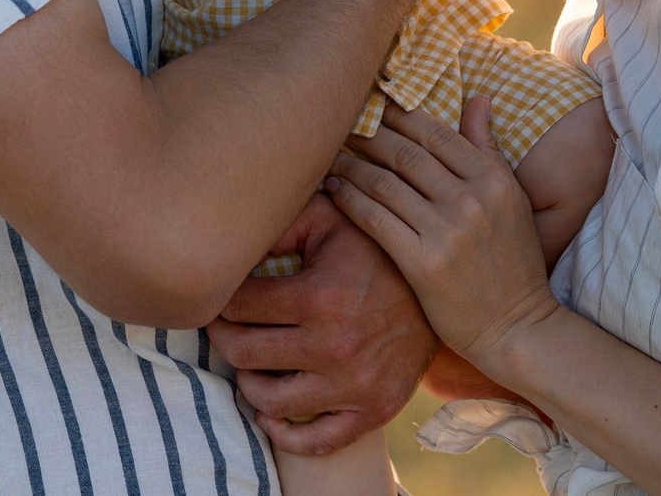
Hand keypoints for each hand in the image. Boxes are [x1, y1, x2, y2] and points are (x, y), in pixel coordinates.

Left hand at [207, 194, 437, 455]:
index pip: (241, 306)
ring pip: (270, 400)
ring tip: (248, 364)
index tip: (219, 296)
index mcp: (320, 296)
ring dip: (247, 382)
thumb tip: (236, 241)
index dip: (220, 299)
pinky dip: (284, 433)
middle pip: (245, 353)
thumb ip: (282, 222)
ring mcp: (353, 384)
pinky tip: (270, 413)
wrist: (441, 290)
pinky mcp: (372, 410)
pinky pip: (316, 440)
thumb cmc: (375, 248)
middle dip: (223, 337)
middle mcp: (334, 346)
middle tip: (222, 327)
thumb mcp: (333, 219)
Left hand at [324, 101, 559, 379]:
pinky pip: (376, 219)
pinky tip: (335, 189)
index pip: (436, 133)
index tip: (375, 106)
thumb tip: (477, 99)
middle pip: (405, 153)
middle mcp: (472, 200)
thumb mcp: (514, 201)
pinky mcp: (424, 264)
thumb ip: (488, 150)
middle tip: (342, 124)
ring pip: (385, 183)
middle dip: (370, 135)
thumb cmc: (514, 264)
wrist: (519, 328)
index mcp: (494, 180)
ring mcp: (447, 232)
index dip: (400, 115)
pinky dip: (350, 199)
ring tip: (331, 154)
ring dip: (352, 164)